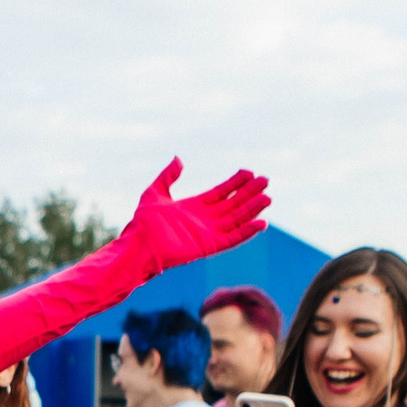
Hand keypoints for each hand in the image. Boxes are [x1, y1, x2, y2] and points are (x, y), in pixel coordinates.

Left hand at [118, 161, 272, 277]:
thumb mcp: (154, 193)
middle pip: (233, 204)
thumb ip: (168, 176)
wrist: (138, 245)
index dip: (235, 183)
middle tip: (265, 180)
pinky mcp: (209, 247)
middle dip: (249, 193)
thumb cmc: (142, 223)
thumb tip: (178, 159)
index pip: (221, 193)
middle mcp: (204, 220)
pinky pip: (232, 239)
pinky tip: (262, 223)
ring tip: (268, 198)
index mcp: (194, 207)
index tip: (249, 172)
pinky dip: (247, 232)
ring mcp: (208, 234)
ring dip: (252, 210)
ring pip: (237, 220)